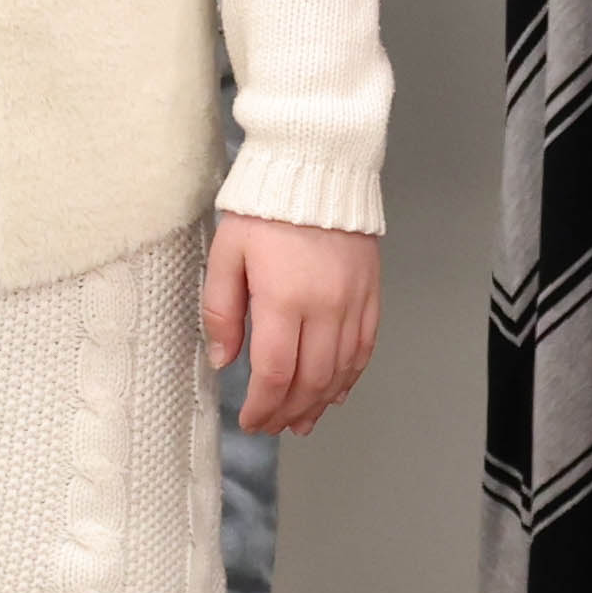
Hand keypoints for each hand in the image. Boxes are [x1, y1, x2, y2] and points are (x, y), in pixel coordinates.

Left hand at [204, 216, 381, 434]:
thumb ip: (220, 309)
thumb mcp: (226, 252)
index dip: (262, 406)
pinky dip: (350, 377)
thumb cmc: (265, 207)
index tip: (249, 420)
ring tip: (300, 422)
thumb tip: (223, 359)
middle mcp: (325, 307)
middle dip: (288, 412)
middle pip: (311, 380)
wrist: (317, 166)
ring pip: (341, 371)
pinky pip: (365, 348)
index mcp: (284, 298)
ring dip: (319, 403)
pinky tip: (335, 393)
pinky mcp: (371, 293)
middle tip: (270, 426)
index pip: (276, 373)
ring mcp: (353, 302)